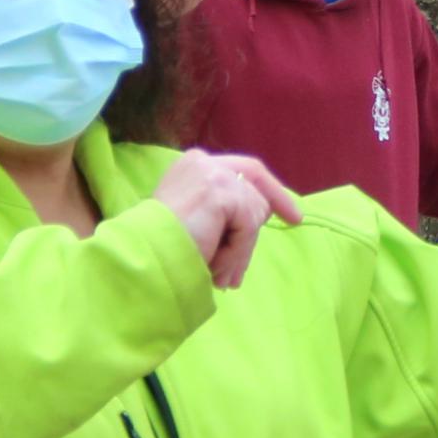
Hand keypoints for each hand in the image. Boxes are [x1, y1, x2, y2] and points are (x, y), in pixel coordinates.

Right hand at [153, 148, 304, 288]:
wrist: (142, 259)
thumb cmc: (162, 250)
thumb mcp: (197, 222)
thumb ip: (225, 212)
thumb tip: (262, 216)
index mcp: (195, 166)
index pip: (249, 171)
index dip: (274, 193)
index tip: (295, 218)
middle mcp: (204, 162)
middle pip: (255, 196)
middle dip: (250, 237)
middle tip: (233, 274)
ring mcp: (212, 173)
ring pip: (254, 214)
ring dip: (238, 251)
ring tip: (214, 271)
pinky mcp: (219, 191)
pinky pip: (249, 226)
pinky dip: (237, 252)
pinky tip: (215, 265)